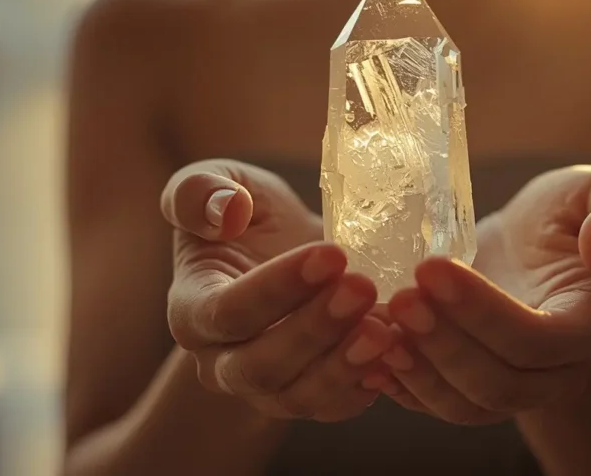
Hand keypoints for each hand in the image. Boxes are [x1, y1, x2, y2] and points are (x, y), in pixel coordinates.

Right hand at [162, 160, 394, 421]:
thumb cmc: (247, 218)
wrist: (283, 258)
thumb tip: (226, 212)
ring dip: (344, 364)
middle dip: (316, 329)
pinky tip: (398, 353)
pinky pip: (335, 407)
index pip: (227, 312)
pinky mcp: (310, 399)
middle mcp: (221, 362)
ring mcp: (266, 389)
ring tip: (387, 329)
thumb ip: (202, 190)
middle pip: (260, 366)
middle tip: (363, 288)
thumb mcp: (220, 183)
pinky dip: (367, 384)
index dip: (277, 288)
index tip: (331, 254)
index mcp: (192, 309)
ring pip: (300, 395)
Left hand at [382, 165, 590, 424]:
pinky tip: (369, 349)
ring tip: (378, 323)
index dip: (484, 314)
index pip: (538, 342)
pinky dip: (400, 385)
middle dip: (444, 342)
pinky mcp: (468, 388)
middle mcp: (553, 372)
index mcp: (589, 327)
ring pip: (463, 404)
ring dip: (418, 369)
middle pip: (497, 382)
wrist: (533, 251)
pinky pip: (434, 405)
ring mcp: (509, 387)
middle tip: (402, 294)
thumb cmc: (569, 217)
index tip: (432, 266)